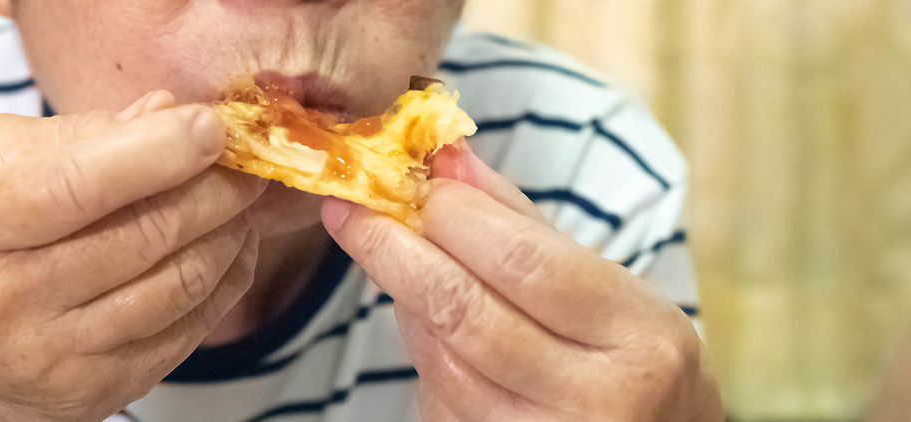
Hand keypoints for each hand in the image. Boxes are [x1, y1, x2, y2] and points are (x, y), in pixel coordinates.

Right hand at [0, 91, 267, 420]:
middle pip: (146, 233)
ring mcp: (56, 355)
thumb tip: (163, 112)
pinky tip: (228, 248)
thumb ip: (70, 139)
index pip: (78, 184)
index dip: (159, 150)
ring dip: (229, 232)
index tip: (209, 126)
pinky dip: (224, 282)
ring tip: (238, 199)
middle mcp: (7, 300)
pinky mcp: (100, 391)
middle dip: (214, 188)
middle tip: (241, 159)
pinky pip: (188, 330)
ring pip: (180, 282)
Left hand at [320, 141, 721, 420]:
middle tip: (349, 207)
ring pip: (438, 354)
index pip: (523, 262)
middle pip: (464, 310)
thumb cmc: (629, 361)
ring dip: (404, 297)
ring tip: (395, 256)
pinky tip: (430, 323)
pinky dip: (420, 345)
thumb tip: (446, 159)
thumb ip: (523, 225)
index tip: (404, 176)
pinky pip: (433, 391)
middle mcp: (596, 402)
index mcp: (639, 339)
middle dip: (394, 249)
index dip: (451, 216)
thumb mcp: (609, 290)